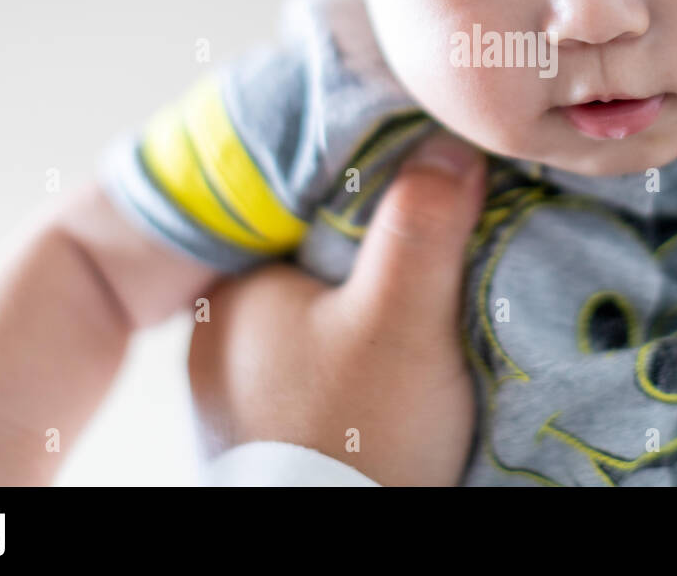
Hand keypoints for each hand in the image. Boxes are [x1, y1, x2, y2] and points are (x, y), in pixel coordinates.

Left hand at [187, 130, 486, 485]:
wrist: (340, 559)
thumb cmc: (356, 435)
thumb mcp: (399, 319)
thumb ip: (420, 225)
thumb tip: (449, 142)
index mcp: (236, 289)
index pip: (311, 205)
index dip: (380, 188)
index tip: (439, 184)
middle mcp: (225, 333)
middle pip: (321, 260)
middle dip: (382, 250)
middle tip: (452, 242)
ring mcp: (243, 389)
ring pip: (324, 313)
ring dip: (375, 306)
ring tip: (439, 299)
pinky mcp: (272, 431)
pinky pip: (323, 363)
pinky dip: (363, 354)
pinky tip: (404, 361)